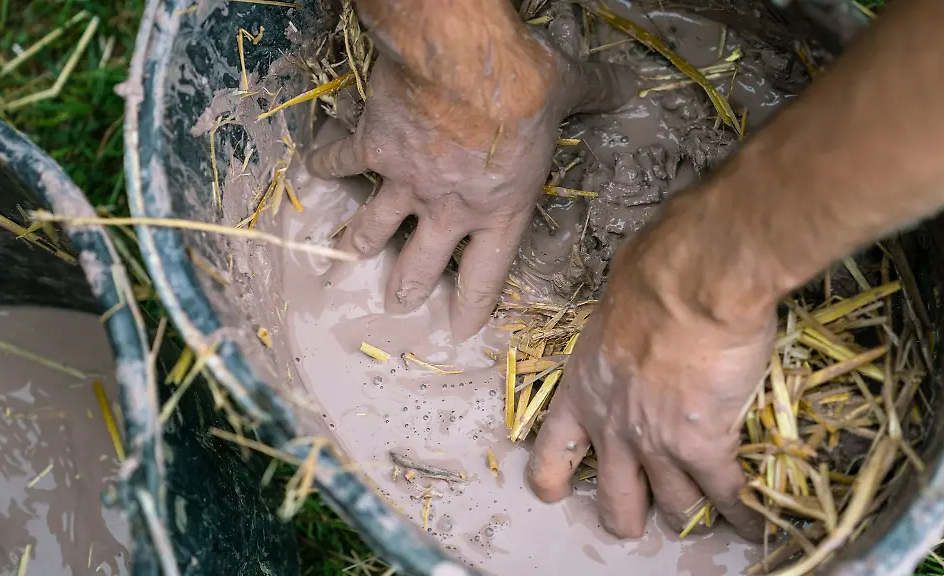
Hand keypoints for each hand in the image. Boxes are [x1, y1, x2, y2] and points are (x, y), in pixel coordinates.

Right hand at [306, 30, 636, 339]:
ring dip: (361, 242)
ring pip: (375, 228)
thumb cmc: (523, 86)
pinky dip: (327, 164)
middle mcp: (450, 208)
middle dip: (409, 288)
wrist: (462, 60)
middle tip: (398, 302)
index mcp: (500, 209)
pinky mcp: (373, 148)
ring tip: (350, 253)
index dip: (473, 306)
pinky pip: (342, 162)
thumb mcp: (571, 90)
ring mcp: (406, 183)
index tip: (459, 329)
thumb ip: (597, 94)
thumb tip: (628, 83)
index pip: (486, 274)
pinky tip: (315, 167)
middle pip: (423, 264)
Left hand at [526, 188, 775, 540]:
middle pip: (614, 500)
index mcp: (582, 391)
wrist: (689, 283)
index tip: (556, 491)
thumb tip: (637, 296)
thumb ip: (622, 322)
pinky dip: (740, 511)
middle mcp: (612, 428)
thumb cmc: (652, 276)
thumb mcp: (616, 304)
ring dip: (691, 514)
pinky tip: (750, 518)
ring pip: (675, 507)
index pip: (552, 452)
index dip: (553, 478)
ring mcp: (657, 444)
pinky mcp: (704, 446)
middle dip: (627, 516)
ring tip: (706, 518)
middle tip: (642, 516)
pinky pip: (724, 494)